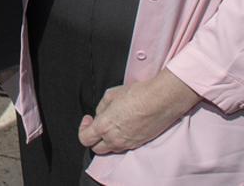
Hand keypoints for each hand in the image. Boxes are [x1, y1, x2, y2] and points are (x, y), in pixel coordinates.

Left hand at [77, 69, 198, 155]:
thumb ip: (101, 107)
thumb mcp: (110, 94)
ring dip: (108, 139)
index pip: (84, 139)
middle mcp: (115, 139)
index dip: (83, 128)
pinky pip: (124, 146)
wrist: (161, 100)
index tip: (88, 119)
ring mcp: (128, 144)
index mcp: (104, 127)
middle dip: (94, 138)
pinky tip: (125, 126)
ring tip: (113, 124)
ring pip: (111, 149)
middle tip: (98, 124)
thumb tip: (101, 114)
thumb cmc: (137, 95)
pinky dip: (121, 139)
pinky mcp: (139, 144)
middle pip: (96, 148)